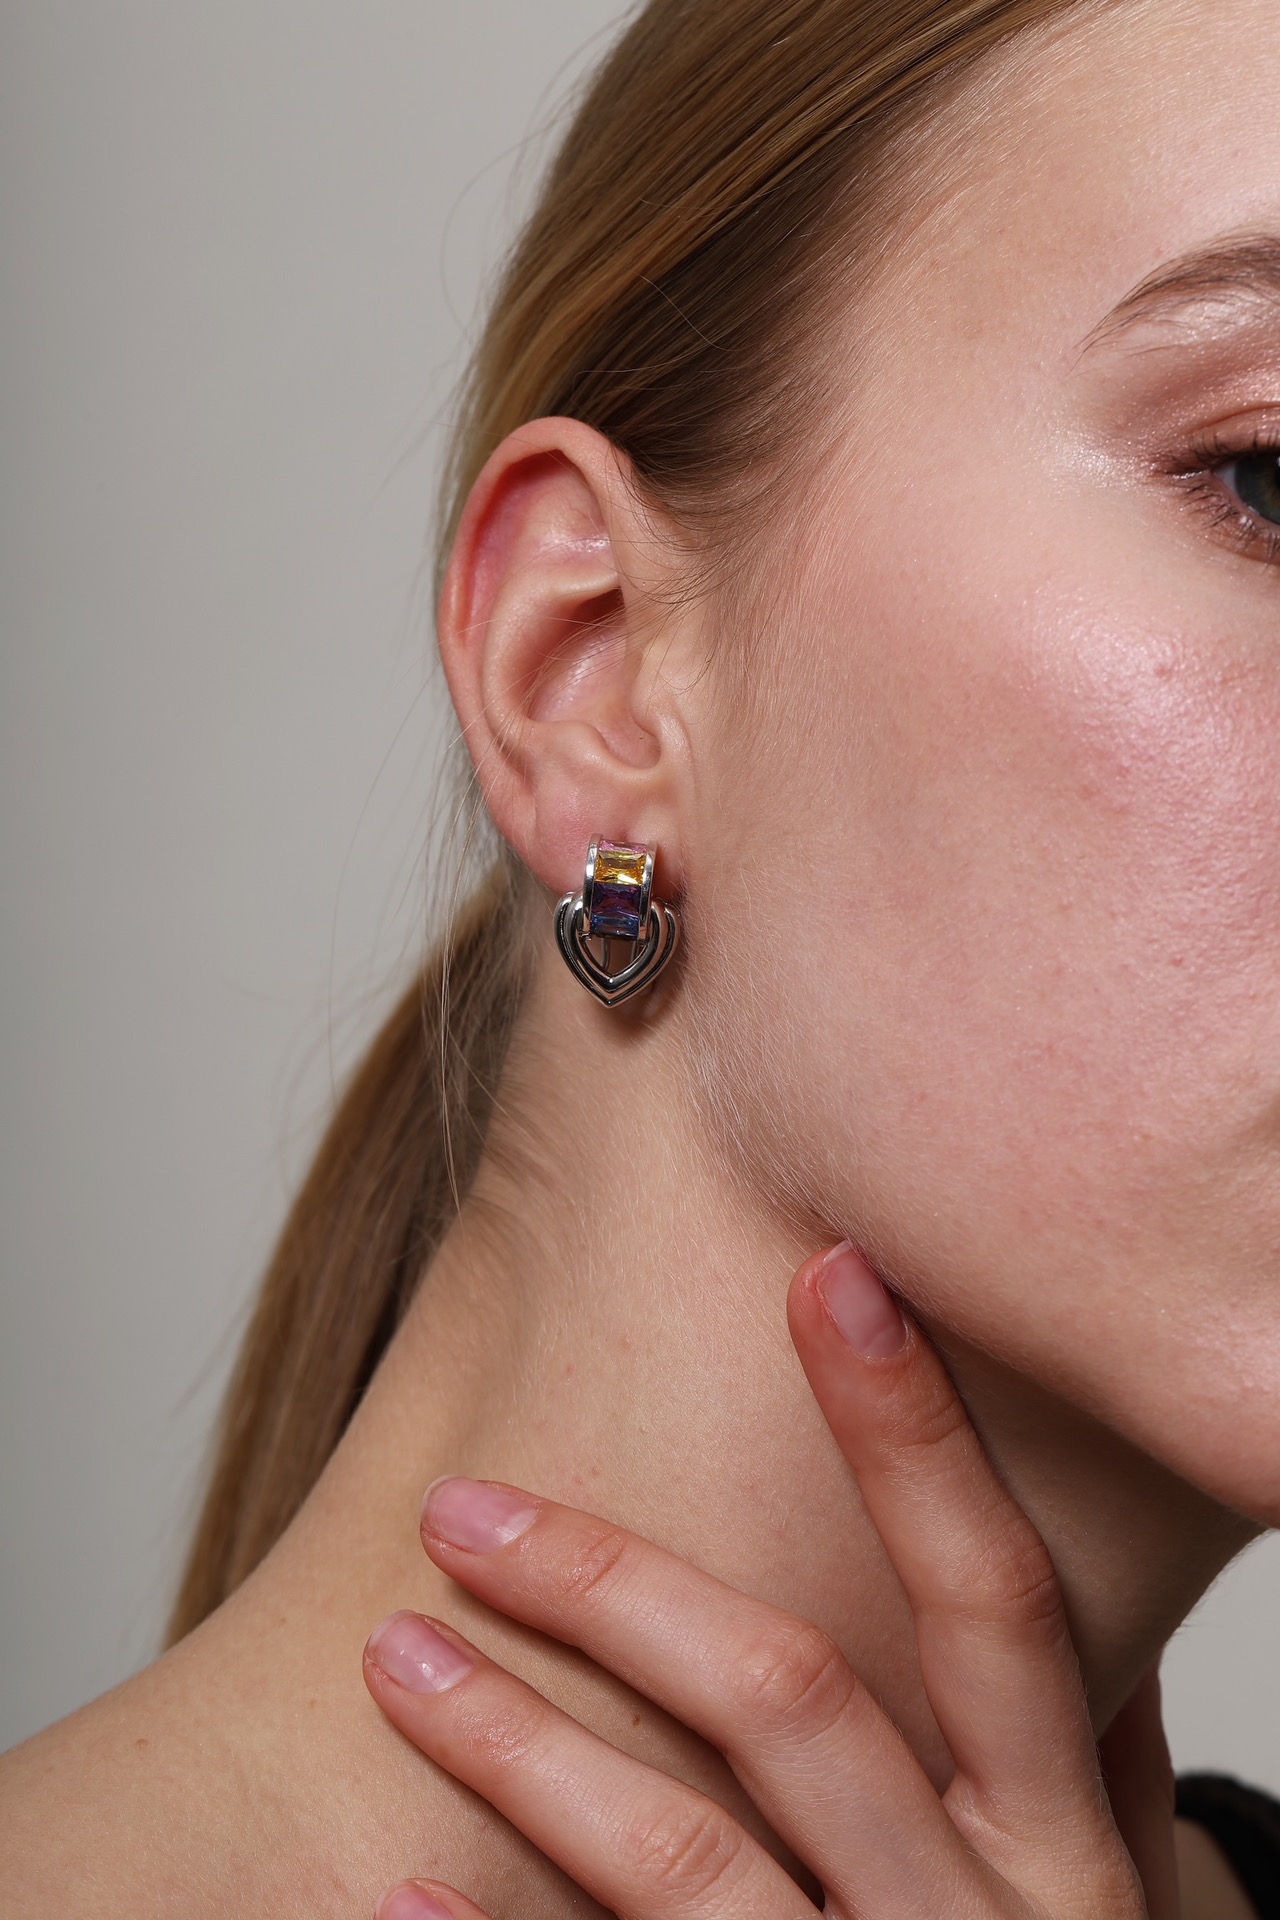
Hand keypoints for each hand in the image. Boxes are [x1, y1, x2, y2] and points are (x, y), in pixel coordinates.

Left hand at [362, 1243, 1178, 1918]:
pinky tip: (395, 1900)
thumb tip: (1081, 1630)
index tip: (832, 1276)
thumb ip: (1095, 1776)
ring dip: (522, 1744)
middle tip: (464, 1506)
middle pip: (793, 1704)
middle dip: (618, 1583)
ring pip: (682, 1867)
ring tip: (395, 1655)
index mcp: (1062, 1852)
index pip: (995, 1598)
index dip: (918, 1432)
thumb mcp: (1120, 1914)